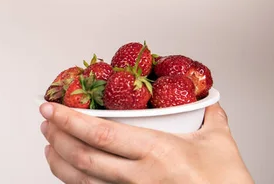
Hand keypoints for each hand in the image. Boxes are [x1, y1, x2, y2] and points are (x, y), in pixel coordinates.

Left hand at [39, 102, 253, 183]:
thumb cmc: (227, 183)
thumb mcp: (220, 141)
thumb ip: (208, 114)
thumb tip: (204, 98)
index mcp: (157, 152)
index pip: (100, 134)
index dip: (69, 120)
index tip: (52, 107)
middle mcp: (140, 177)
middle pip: (83, 157)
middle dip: (57, 136)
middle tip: (46, 121)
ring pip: (82, 180)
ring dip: (58, 161)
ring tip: (49, 144)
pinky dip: (74, 182)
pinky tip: (68, 172)